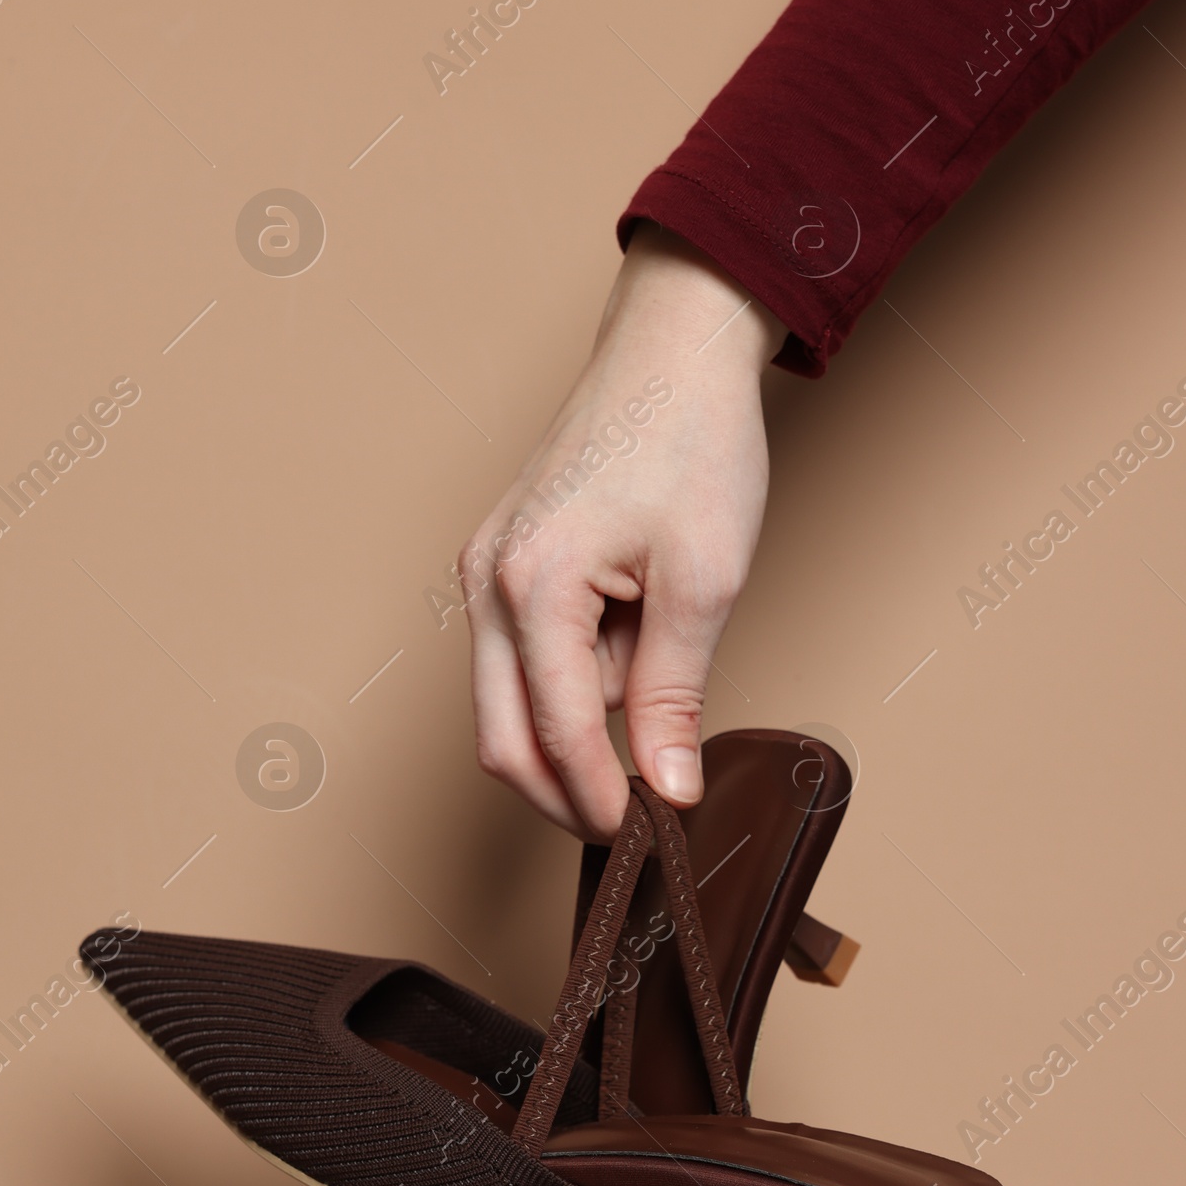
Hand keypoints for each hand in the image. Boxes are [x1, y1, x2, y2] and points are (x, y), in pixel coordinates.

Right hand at [462, 224, 786, 840]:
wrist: (673, 351)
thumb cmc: (691, 443)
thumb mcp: (703, 581)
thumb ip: (673, 696)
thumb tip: (666, 787)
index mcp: (532, 584)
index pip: (558, 735)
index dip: (603, 799)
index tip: (650, 833)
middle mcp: (486, 583)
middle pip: (501, 741)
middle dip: (564, 794)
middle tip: (635, 821)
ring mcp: (482, 573)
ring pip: (504, 706)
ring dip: (570, 733)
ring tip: (650, 705)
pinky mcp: (498, 567)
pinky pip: (516, 660)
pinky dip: (566, 686)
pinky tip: (627, 661)